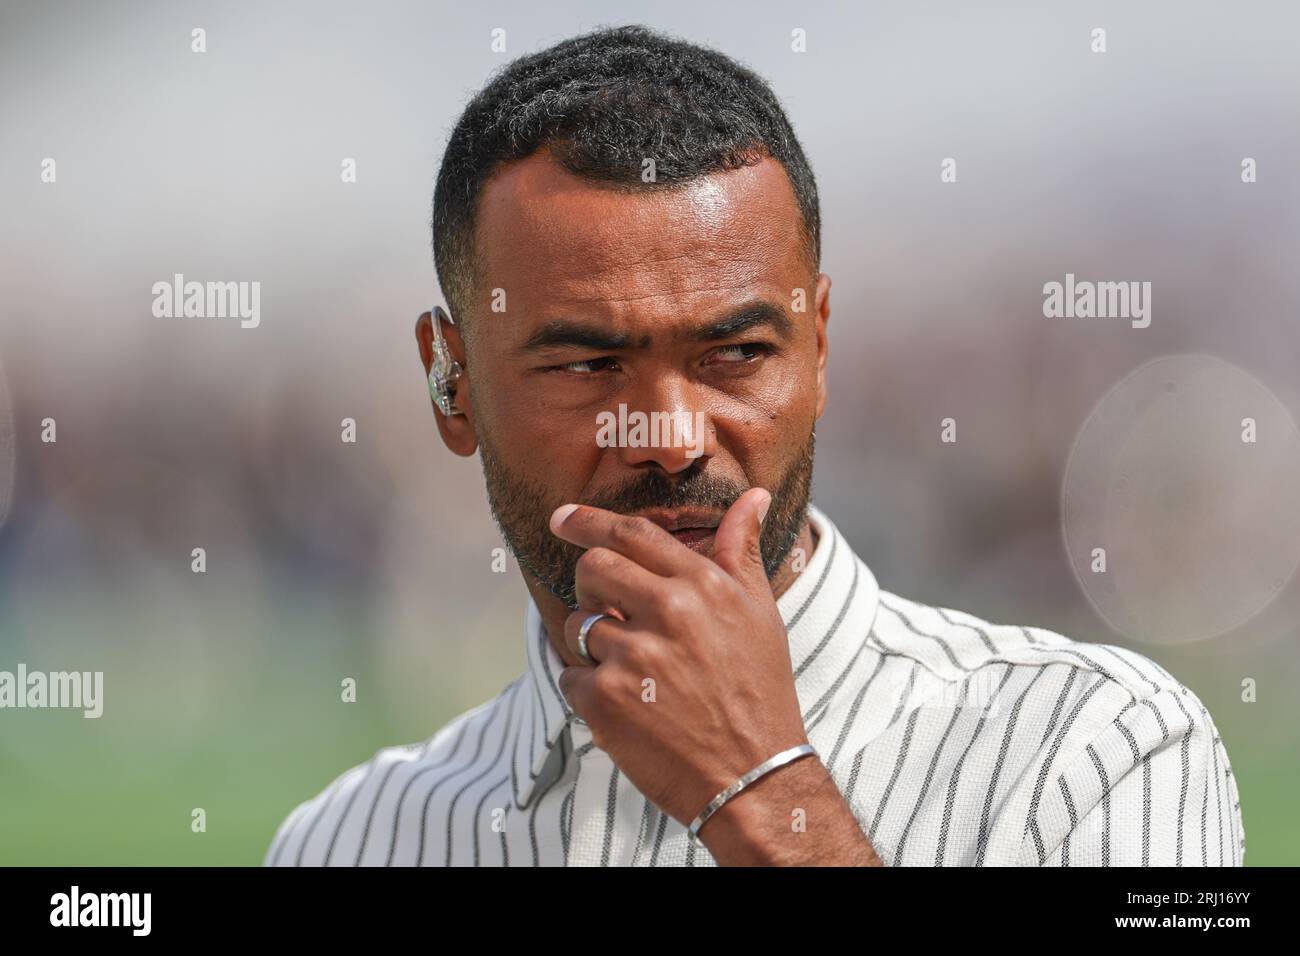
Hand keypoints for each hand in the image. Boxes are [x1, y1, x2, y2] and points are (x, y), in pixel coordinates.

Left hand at [551, 487, 810, 830]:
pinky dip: (588, 689)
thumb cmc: (759, 691)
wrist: (756, 776)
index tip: (562, 518)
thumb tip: (753, 496)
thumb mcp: (760, 613)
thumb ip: (739, 551)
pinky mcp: (606, 702)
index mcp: (702, 586)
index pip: (630, 534)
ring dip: (593, 643)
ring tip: (632, 670)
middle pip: (592, 568)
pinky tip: (627, 705)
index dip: (588, 521)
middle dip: (590, 584)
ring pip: (578, 625)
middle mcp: (667, 613)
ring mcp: (633, 658)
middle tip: (607, 607)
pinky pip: (570, 675)